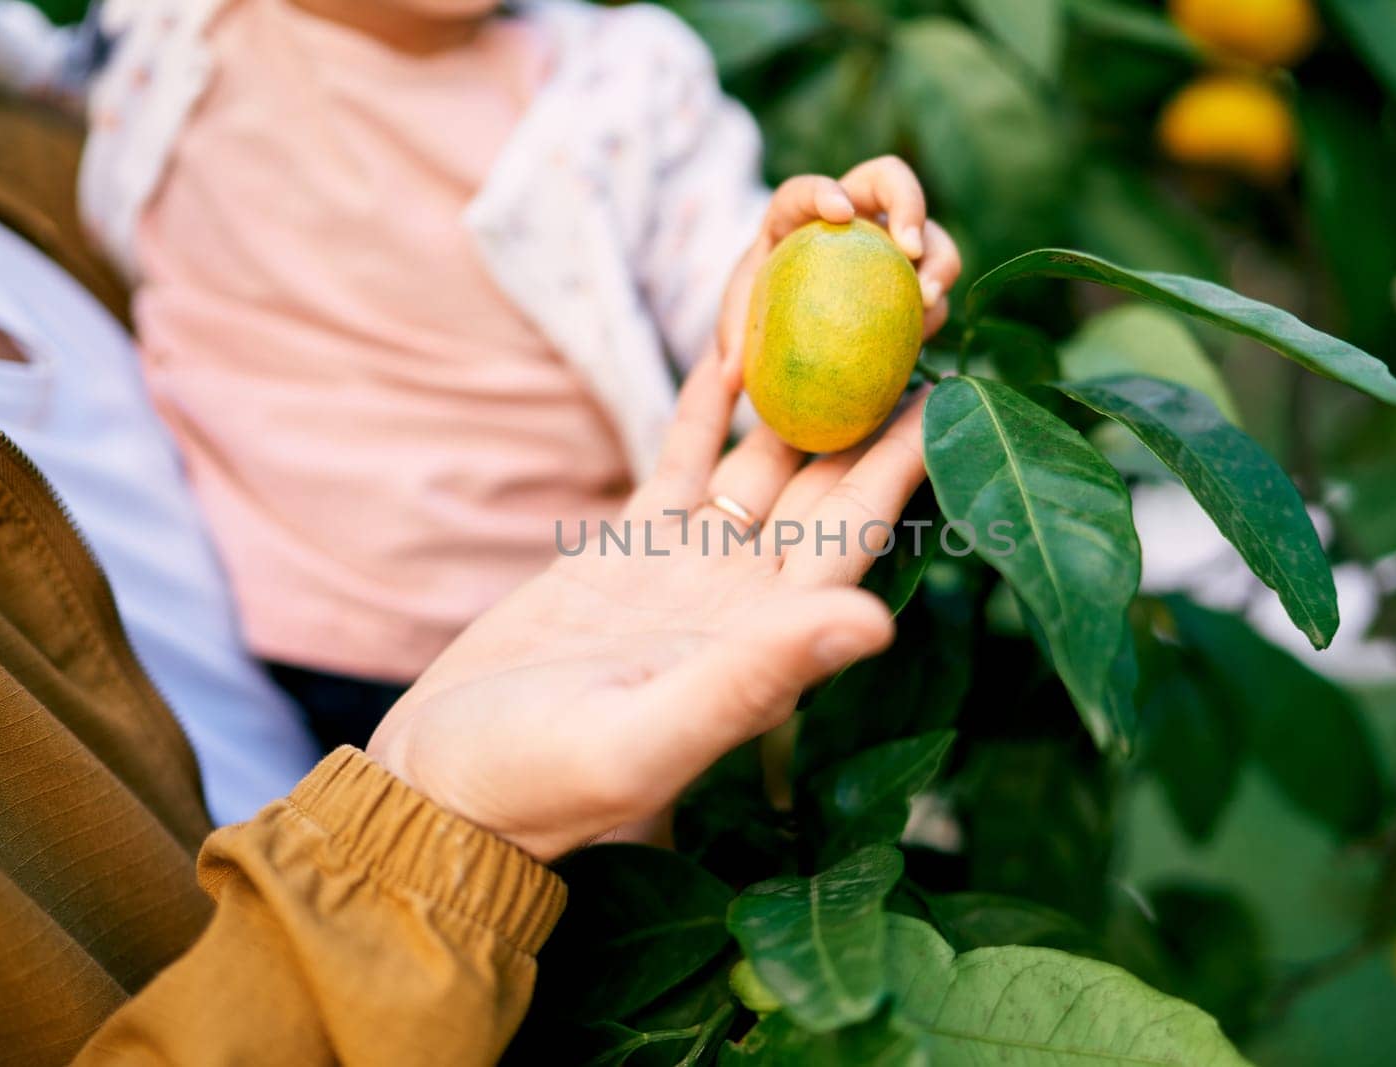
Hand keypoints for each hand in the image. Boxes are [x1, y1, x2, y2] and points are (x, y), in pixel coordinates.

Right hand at [366, 356, 930, 862]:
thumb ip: (753, 681)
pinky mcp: (628, 552)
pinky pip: (686, 462)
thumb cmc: (536, 784)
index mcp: (766, 644)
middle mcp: (744, 602)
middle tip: (911, 323)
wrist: (444, 786)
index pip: (857, 536)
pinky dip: (708, 410)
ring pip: (762, 466)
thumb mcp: (642, 739)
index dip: (904, 464)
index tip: (951, 388)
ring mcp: (688, 571)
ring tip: (837, 318)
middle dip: (868, 412)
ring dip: (798, 397)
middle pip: (826, 488)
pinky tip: (736, 349)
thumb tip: (879, 623)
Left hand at [716, 156, 962, 387]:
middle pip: (891, 181)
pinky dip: (934, 305)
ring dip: (938, 262)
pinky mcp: (912, 278)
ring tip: (927, 300)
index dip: (824, 191)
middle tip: (911, 248)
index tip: (840, 212)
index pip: (804, 190)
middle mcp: (851, 215)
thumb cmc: (761, 308)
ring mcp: (888, 243)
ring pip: (930, 234)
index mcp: (796, 215)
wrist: (791, 322)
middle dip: (909, 204)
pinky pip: (935, 284)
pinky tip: (923, 333)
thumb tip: (731, 379)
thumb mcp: (741, 319)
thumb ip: (735, 340)